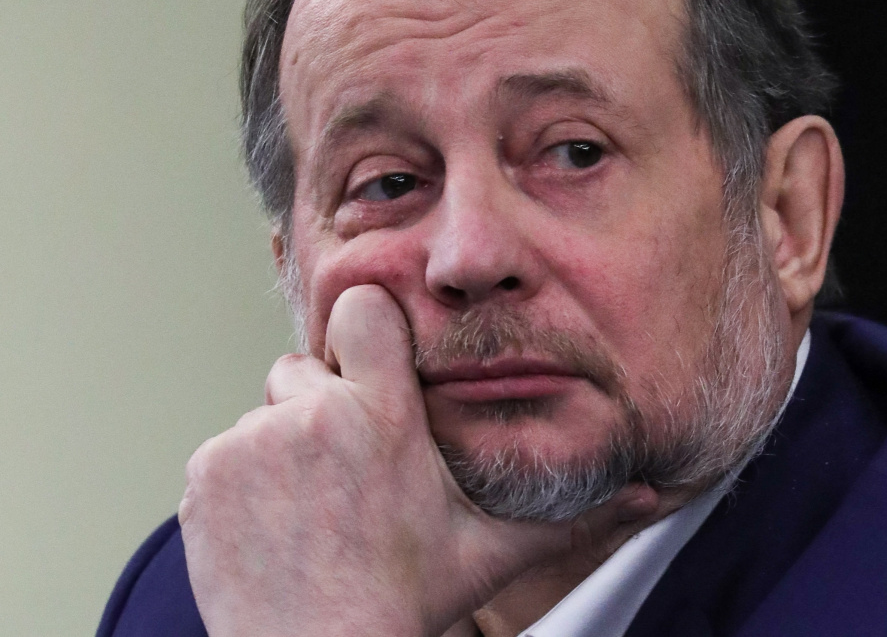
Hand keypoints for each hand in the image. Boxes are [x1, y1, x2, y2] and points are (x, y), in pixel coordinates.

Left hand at [179, 284, 655, 636]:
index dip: (368, 330)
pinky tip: (280, 526)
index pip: (362, 310)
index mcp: (382, 415)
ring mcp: (251, 443)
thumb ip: (571, 514)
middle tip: (350, 469)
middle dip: (326, 403)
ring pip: (267, 412)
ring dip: (287, 445)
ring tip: (316, 507)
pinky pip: (228, 451)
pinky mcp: (208, 475)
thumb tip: (651, 493)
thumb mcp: (493, 553)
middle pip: (308, 367)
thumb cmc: (406, 603)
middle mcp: (313, 415)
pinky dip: (247, 479)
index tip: (375, 369)